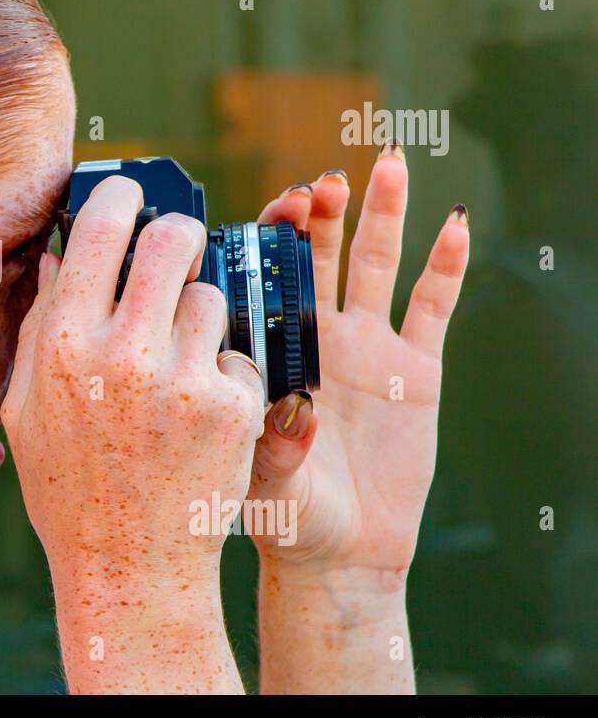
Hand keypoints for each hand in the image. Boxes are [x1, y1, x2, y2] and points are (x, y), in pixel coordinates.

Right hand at [1, 174, 266, 691]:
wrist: (130, 569)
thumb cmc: (71, 489)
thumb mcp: (29, 410)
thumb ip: (41, 328)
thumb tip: (59, 260)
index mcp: (64, 347)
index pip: (100, 231)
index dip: (119, 198)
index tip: (129, 195)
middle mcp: (124, 354)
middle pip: (174, 239)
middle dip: (179, 234)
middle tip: (179, 245)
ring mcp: (185, 380)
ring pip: (212, 296)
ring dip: (200, 312)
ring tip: (182, 356)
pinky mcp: (235, 408)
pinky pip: (239, 353)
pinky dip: (225, 370)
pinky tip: (203, 408)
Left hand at [247, 145, 470, 583]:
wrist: (339, 551)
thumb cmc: (283, 513)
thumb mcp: (263, 479)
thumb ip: (272, 442)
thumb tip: (289, 409)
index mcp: (271, 349)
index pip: (266, 276)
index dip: (273, 237)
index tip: (277, 207)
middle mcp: (317, 335)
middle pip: (321, 255)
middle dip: (322, 214)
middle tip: (324, 180)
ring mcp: (368, 346)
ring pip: (376, 265)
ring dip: (382, 215)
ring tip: (390, 165)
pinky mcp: (417, 368)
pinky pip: (432, 308)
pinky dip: (445, 266)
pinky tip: (455, 225)